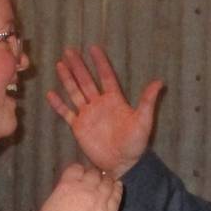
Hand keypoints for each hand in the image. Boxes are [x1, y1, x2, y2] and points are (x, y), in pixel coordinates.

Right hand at [33, 163, 124, 210]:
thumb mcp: (49, 205)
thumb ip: (62, 192)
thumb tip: (69, 188)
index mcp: (67, 187)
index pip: (76, 168)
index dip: (78, 170)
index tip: (79, 174)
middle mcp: (85, 190)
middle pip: (94, 173)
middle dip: (93, 174)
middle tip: (93, 178)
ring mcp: (99, 201)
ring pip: (107, 182)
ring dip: (106, 179)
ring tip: (106, 180)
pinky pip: (116, 196)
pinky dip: (117, 188)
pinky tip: (117, 186)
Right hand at [46, 45, 164, 178]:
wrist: (122, 163)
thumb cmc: (135, 143)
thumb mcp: (143, 120)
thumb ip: (147, 101)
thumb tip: (160, 82)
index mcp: (114, 100)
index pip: (106, 76)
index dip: (100, 63)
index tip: (94, 47)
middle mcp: (99, 104)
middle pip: (86, 81)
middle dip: (78, 66)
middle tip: (69, 50)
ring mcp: (87, 114)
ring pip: (75, 92)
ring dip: (67, 79)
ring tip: (59, 64)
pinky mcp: (78, 127)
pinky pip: (66, 113)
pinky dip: (58, 104)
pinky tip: (50, 94)